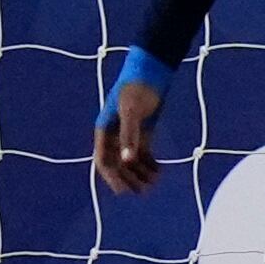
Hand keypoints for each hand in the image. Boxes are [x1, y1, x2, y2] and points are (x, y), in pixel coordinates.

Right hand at [94, 80, 164, 194]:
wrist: (152, 71)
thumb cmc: (138, 89)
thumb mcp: (133, 112)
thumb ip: (130, 136)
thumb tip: (126, 160)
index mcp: (105, 131)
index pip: (104, 161)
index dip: (113, 177)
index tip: (124, 191)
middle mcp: (114, 134)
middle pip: (118, 164)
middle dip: (129, 178)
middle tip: (143, 191)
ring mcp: (129, 133)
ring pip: (131, 160)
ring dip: (140, 172)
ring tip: (154, 183)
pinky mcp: (143, 130)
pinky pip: (143, 151)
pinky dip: (149, 162)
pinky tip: (160, 171)